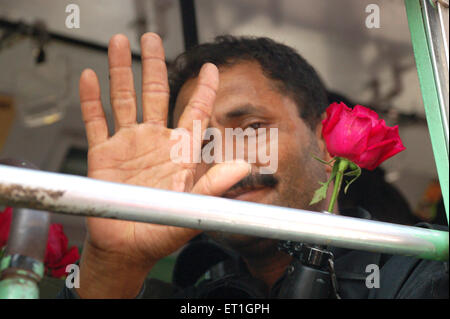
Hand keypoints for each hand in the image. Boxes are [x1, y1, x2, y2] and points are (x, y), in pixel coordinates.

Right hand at [76, 33, 249, 297]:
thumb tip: (241, 166)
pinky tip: (90, 78)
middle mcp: (155, 142)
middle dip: (154, 65)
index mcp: (179, 153)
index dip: (203, 90)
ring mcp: (128, 145)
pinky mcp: (103, 154)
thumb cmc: (160, 230)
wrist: (126, 248)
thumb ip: (213, 187)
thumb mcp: (190, 209)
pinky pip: (97, 121)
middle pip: (156, 95)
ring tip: (119, 44)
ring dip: (121, 72)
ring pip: (125, 100)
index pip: (194, 112)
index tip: (210, 67)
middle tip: (151, 38)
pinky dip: (92, 99)